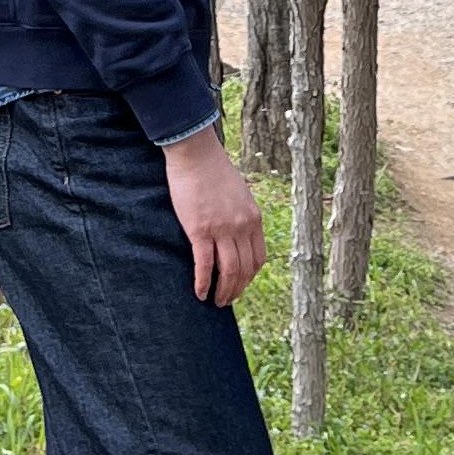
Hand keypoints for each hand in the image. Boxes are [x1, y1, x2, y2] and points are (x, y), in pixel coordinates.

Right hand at [163, 127, 265, 307]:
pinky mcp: (200, 229)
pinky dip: (203, 282)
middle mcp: (242, 226)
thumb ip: (240, 215)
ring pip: (228, 271)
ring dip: (223, 291)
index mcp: (253, 218)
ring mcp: (222, 229)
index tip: (240, 285)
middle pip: (244, 269)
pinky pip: (204, 264)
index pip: (258, 258)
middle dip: (236, 290)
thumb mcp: (238, 194)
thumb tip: (236, 235)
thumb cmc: (213, 170)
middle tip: (226, 300)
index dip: (249, 277)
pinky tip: (200, 293)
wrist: (195, 153)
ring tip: (215, 301)